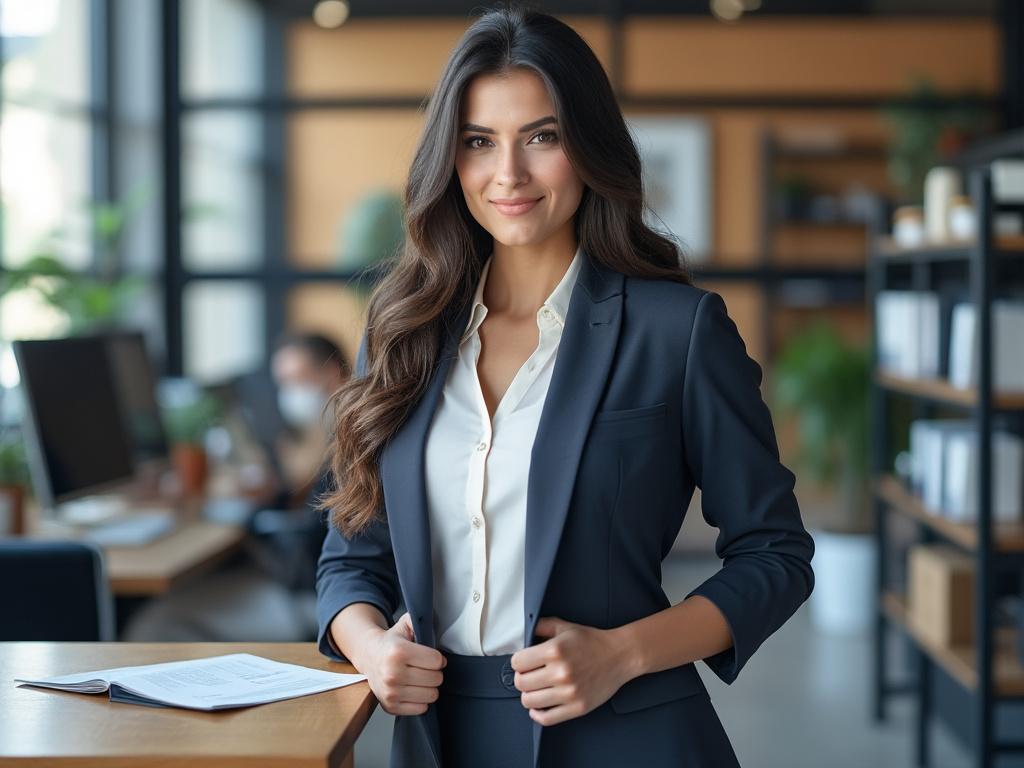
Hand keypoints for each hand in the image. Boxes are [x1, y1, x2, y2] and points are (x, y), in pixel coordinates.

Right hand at [355, 612, 445, 715]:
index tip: (430, 657)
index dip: (438, 658)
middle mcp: (392, 673)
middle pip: (436, 679)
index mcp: (398, 651)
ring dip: (429, 686)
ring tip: (419, 678)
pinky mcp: (390, 706)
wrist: (369, 656)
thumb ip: (420, 619)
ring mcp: (390, 692)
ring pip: (431, 695)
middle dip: (434, 672)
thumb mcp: (405, 625)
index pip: (437, 661)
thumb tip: (434, 621)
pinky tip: (412, 689)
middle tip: (424, 667)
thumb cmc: (392, 642)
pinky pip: (421, 708)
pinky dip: (420, 700)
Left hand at [510, 617, 633, 725]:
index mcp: (554, 650)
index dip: (518, 662)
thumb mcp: (565, 627)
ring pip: (529, 701)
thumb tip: (524, 632)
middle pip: (521, 683)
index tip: (524, 662)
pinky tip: (540, 705)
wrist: (620, 656)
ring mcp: (569, 692)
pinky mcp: (577, 708)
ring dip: (529, 695)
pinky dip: (537, 713)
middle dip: (521, 678)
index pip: (517, 663)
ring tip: (536, 688)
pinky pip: (546, 718)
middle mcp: (560, 672)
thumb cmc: (592, 641)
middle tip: (529, 675)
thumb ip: (541, 626)